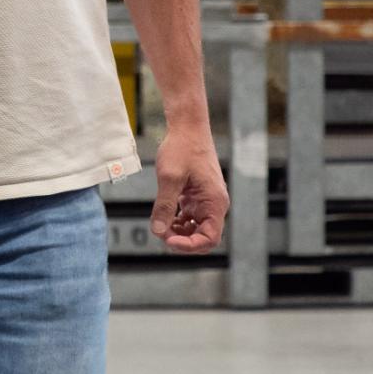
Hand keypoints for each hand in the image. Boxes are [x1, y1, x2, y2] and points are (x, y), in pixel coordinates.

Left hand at [151, 126, 228, 253]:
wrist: (187, 128)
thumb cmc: (182, 148)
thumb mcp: (169, 178)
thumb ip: (164, 206)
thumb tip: (158, 231)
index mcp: (214, 202)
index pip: (209, 239)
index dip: (189, 245)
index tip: (168, 240)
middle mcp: (214, 204)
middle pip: (203, 236)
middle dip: (182, 239)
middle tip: (160, 232)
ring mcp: (206, 200)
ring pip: (195, 228)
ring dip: (178, 231)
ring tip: (160, 224)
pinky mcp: (197, 195)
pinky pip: (190, 216)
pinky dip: (177, 221)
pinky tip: (164, 217)